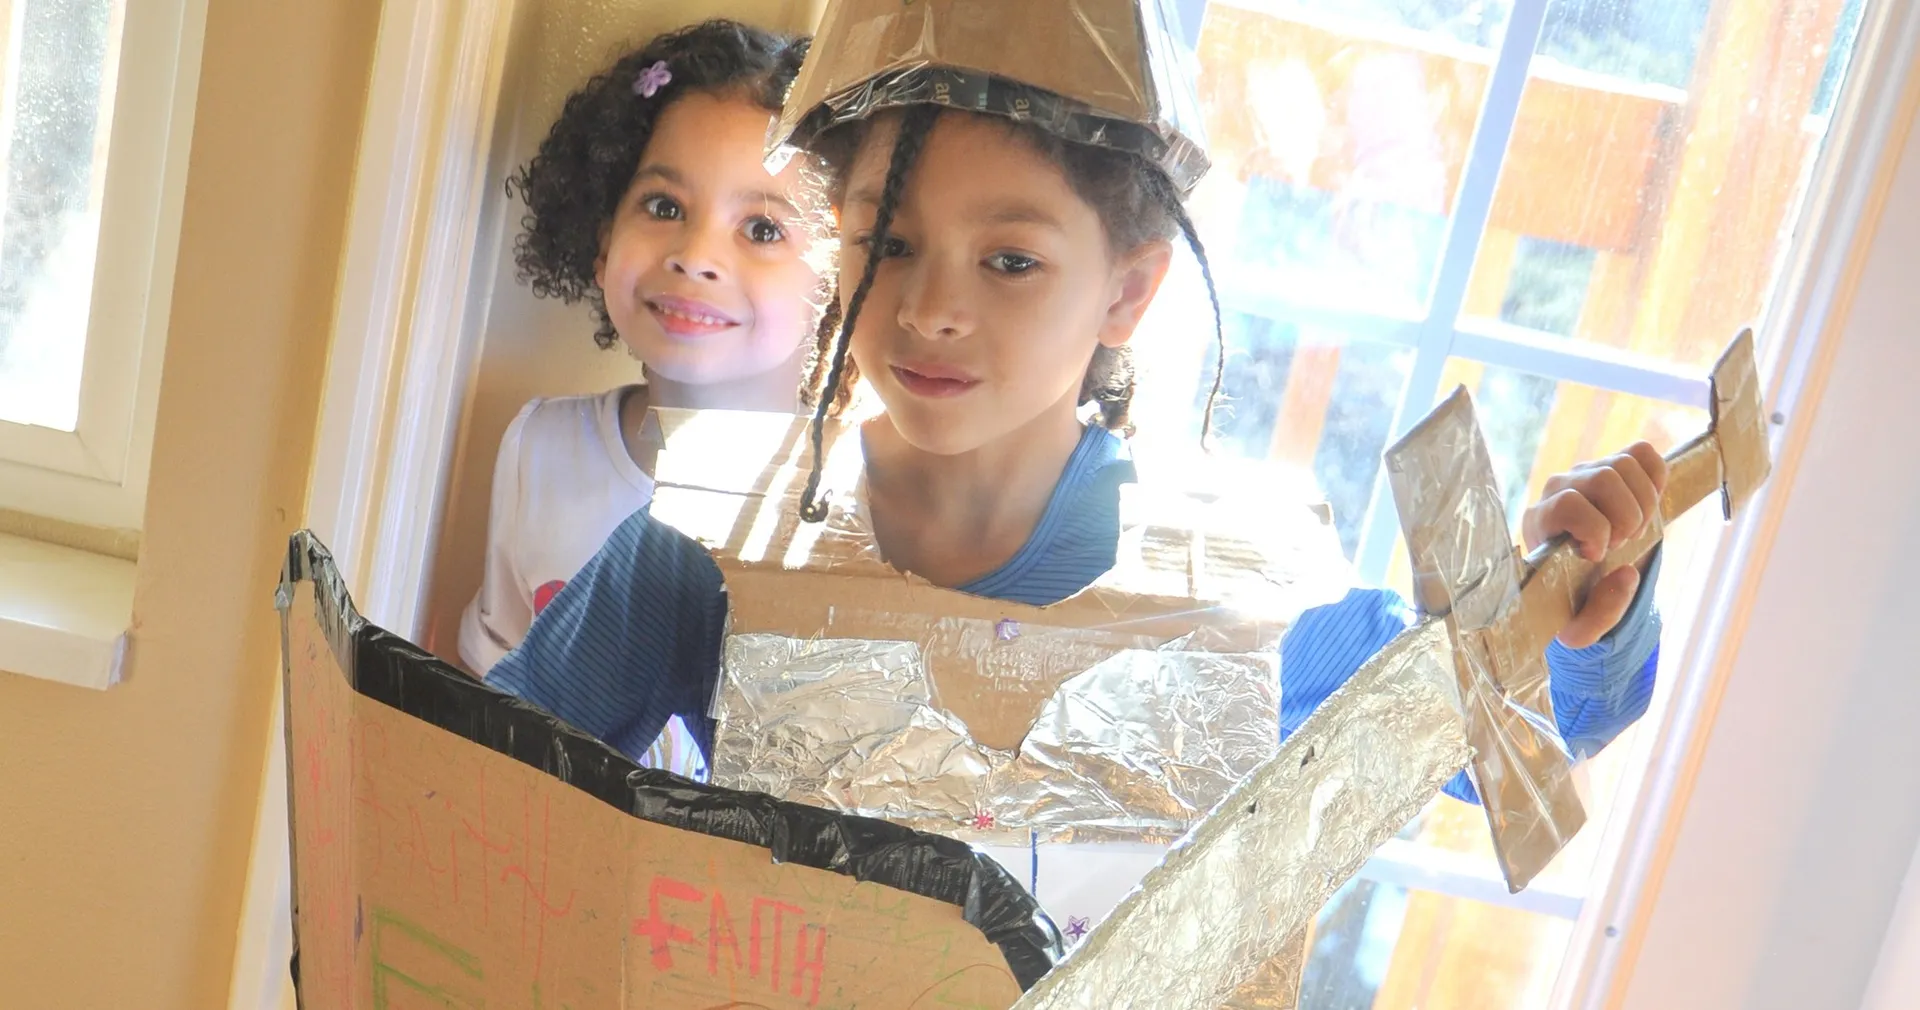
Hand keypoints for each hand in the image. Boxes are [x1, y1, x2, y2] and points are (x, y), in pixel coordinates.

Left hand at [1521, 443, 1668, 648]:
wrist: (1581, 574)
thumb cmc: (1573, 597)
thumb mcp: (1581, 624)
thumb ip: (1599, 615)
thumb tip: (1626, 574)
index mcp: (1540, 521)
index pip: (1568, 504)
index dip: (1594, 530)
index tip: (1597, 556)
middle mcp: (1558, 489)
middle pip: (1603, 479)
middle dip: (1626, 518)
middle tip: (1622, 543)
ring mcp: (1586, 473)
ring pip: (1623, 464)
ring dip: (1642, 503)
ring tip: (1634, 530)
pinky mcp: (1613, 465)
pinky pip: (1642, 453)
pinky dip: (1656, 477)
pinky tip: (1647, 504)